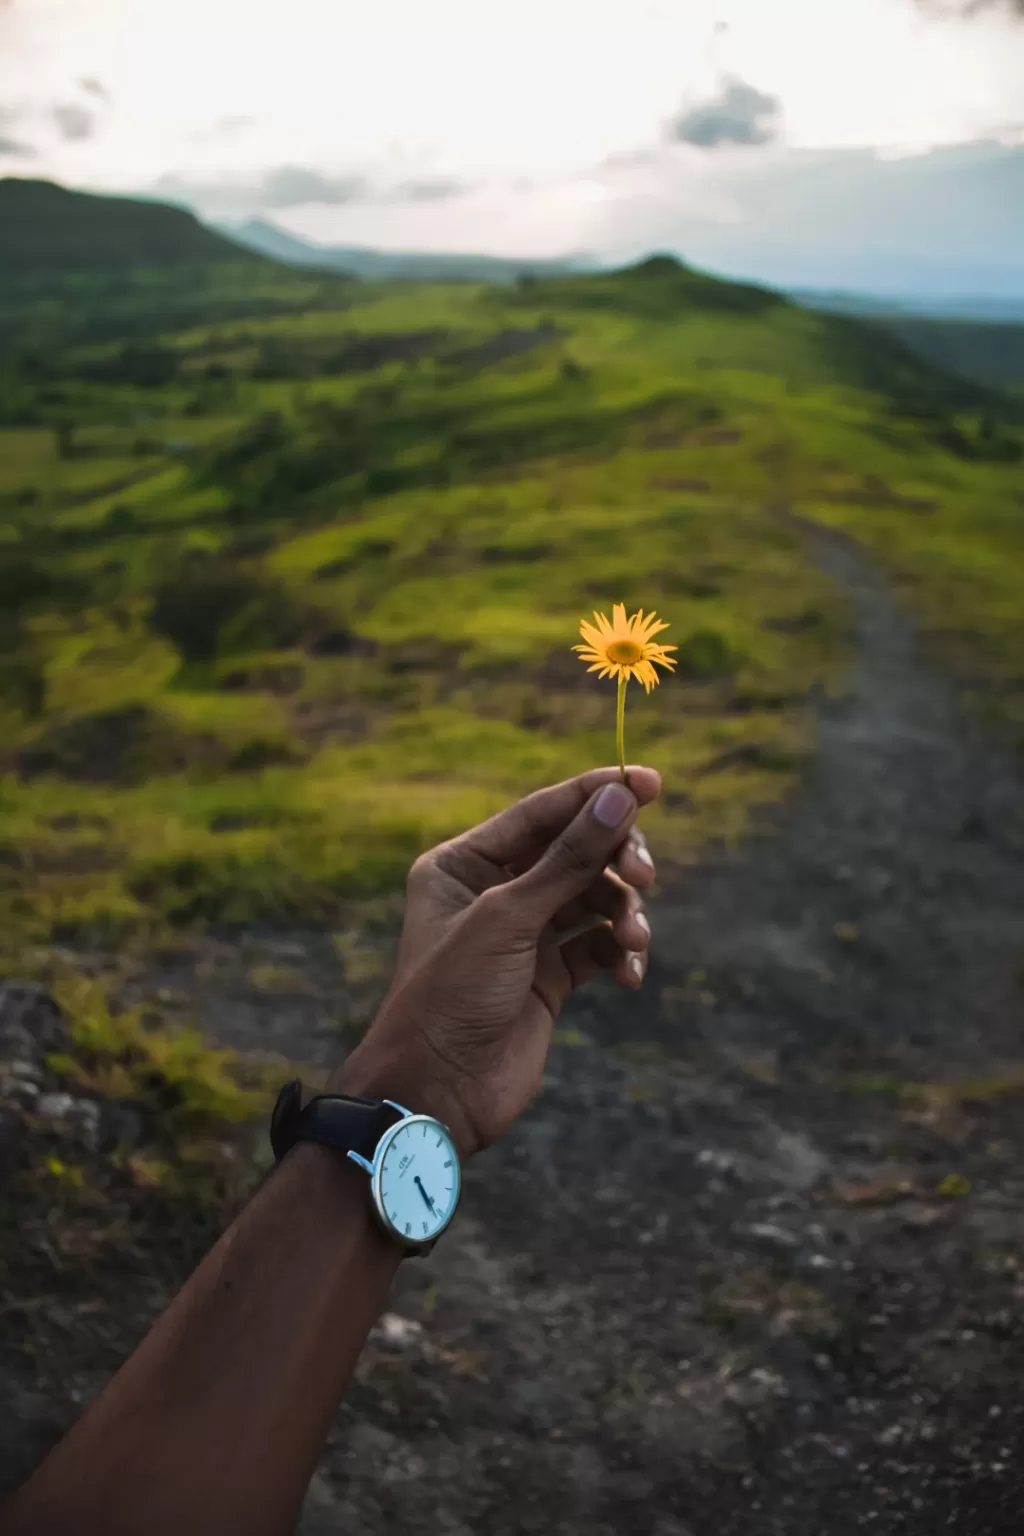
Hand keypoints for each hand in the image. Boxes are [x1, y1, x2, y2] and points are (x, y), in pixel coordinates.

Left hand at [334, 766, 660, 1157]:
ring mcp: (524, 936)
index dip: (597, 794)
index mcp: (464, 864)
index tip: (651, 781)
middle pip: (576, 851)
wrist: (436, 1093)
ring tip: (635, 941)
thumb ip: (569, 858)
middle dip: (616, 858)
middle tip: (645, 874)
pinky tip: (630, 974)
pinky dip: (621, 952)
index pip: (542, 813)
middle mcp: (494, 893)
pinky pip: (600, 945)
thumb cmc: (451, 996)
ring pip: (595, 898)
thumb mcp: (509, 917)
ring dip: (625, 912)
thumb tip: (619, 798)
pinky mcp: (549, 978)